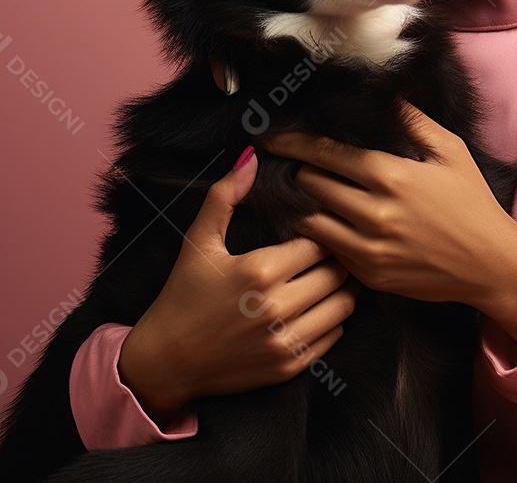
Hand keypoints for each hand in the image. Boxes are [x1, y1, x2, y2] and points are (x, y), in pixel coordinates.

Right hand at [118, 151, 359, 423]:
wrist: (165, 362)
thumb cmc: (182, 295)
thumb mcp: (198, 241)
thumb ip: (225, 195)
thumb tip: (250, 156)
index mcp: (260, 270)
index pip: (318, 240)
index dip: (321, 230)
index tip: (316, 227)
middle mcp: (277, 307)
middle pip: (337, 271)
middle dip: (336, 257)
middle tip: (329, 250)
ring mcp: (285, 341)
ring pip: (344, 304)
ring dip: (341, 288)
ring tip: (329, 275)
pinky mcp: (289, 367)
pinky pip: (334, 336)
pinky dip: (334, 318)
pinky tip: (319, 305)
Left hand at [260, 99, 516, 350]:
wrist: (490, 263)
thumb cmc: (472, 202)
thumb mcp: (450, 150)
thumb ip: (413, 120)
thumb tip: (386, 93)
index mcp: (390, 175)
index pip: (326, 154)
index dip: (294, 143)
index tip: (271, 138)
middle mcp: (374, 212)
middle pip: (311, 184)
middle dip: (302, 172)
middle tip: (298, 165)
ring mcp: (369, 248)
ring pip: (310, 221)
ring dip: (305, 205)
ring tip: (304, 195)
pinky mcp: (370, 276)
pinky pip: (328, 250)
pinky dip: (320, 235)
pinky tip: (324, 223)